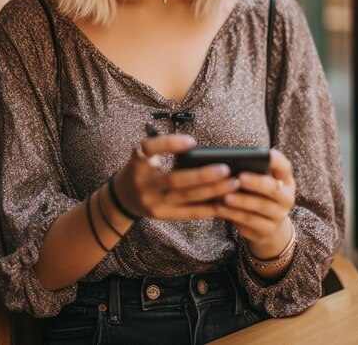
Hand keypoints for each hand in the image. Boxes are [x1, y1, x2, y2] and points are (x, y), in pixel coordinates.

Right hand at [114, 134, 240, 219]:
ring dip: (212, 191)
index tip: (192, 142)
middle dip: (202, 175)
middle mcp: (143, 182)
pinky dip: (207, 208)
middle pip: (174, 179)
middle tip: (226, 168)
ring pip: (185, 197)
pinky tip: (224, 204)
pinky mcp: (161, 215)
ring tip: (233, 184)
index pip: (149, 148)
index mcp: (138, 161)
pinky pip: (187, 213)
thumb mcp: (146, 157)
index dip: (169, 144)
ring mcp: (152, 201)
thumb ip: (167, 151)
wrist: (124, 197)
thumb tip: (205, 153)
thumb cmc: (143, 170)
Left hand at [216, 149, 295, 257]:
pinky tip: (220, 208)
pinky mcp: (269, 229)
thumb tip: (227, 165)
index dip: (276, 160)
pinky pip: (250, 220)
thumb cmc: (255, 194)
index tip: (265, 154)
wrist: (264, 226)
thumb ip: (249, 172)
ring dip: (242, 201)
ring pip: (261, 206)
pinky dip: (234, 213)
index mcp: (285, 179)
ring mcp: (280, 215)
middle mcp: (286, 197)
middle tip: (240, 178)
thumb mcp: (256, 182)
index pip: (284, 166)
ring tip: (225, 196)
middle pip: (274, 188)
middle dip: (256, 182)